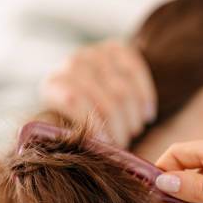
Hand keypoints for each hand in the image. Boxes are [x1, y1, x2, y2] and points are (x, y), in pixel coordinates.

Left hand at [40, 40, 156, 146]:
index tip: (107, 145)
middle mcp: (73, 62)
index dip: (95, 126)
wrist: (94, 87)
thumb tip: (94, 155)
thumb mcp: (72, 127)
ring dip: (133, 117)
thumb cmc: (83, 118)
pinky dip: (145, 97)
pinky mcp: (118, 48)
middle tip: (124, 142)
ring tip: (134, 129)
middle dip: (119, 127)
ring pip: (123, 90)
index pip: (75, 101)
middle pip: (105, 99)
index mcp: (54, 84)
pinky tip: (148, 115)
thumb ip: (78, 136)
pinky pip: (137, 72)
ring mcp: (96, 52)